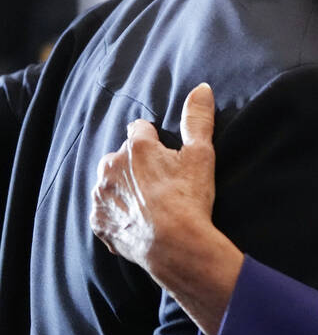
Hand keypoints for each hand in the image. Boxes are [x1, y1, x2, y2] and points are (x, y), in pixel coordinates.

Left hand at [89, 83, 241, 334]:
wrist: (175, 246)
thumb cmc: (189, 198)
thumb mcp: (201, 155)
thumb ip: (198, 119)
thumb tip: (202, 88)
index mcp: (136, 148)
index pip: (139, 129)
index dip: (154, 139)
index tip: (166, 154)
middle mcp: (111, 166)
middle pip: (121, 156)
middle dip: (135, 164)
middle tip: (161, 182)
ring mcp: (101, 195)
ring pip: (110, 182)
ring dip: (124, 188)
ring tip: (149, 203)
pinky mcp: (98, 221)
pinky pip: (105, 211)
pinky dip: (118, 213)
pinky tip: (139, 221)